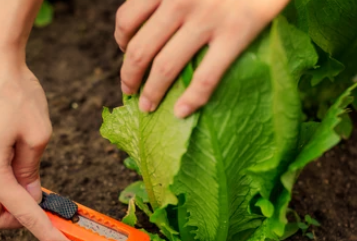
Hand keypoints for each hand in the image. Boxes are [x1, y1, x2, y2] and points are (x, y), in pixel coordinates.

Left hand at [115, 0, 289, 117]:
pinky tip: (182, 112)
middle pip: (139, 49)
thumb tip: (159, 17)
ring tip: (147, 106)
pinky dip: (191, 99)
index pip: (127, 19)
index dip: (120, 41)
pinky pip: (206, 76)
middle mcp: (179, 1)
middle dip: (129, 75)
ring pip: (165, 67)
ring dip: (151, 92)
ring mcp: (207, 18)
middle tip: (129, 89)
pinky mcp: (236, 32)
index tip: (124, 52)